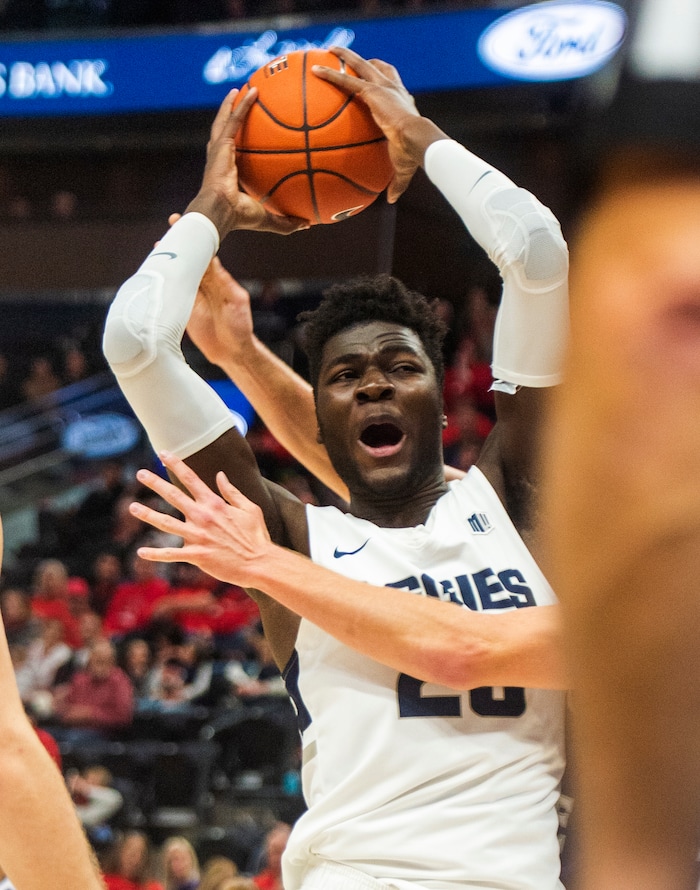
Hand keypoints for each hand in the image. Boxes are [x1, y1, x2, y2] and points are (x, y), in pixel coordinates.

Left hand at [129, 451, 273, 588]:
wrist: (260, 563)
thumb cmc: (257, 536)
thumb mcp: (250, 508)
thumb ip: (232, 492)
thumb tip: (220, 475)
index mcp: (215, 503)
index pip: (191, 478)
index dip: (176, 464)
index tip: (163, 453)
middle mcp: (203, 517)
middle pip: (173, 496)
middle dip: (155, 483)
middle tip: (140, 473)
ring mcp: (198, 536)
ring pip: (166, 523)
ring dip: (148, 514)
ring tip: (132, 507)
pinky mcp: (197, 555)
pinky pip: (171, 554)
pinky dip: (155, 554)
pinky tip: (140, 552)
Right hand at [166, 213, 253, 366]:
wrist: (232, 350)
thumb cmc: (239, 326)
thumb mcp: (235, 301)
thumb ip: (224, 282)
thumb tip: (213, 260)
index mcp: (218, 278)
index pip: (206, 253)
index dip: (199, 239)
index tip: (192, 223)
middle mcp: (204, 283)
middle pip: (190, 258)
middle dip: (182, 241)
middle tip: (173, 221)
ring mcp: (192, 294)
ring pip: (179, 271)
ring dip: (170, 258)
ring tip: (160, 243)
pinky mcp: (183, 306)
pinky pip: (173, 289)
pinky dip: (164, 279)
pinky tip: (155, 269)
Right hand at [186, 88, 309, 236]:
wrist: (222, 211)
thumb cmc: (241, 217)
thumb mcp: (269, 218)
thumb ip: (287, 220)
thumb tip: (308, 224)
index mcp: (229, 174)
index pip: (234, 156)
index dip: (238, 146)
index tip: (250, 138)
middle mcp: (221, 159)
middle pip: (226, 133)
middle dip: (231, 118)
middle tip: (240, 105)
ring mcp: (219, 149)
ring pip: (225, 120)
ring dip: (233, 104)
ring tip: (242, 90)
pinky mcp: (221, 144)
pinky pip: (234, 119)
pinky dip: (243, 104)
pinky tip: (252, 90)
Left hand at [312, 47, 440, 201]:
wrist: (417, 141)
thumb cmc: (413, 155)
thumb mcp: (402, 170)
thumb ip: (395, 183)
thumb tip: (391, 200)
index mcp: (402, 104)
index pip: (393, 87)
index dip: (385, 82)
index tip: (377, 81)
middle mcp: (393, 90)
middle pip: (377, 68)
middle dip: (364, 61)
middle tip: (351, 58)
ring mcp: (382, 88)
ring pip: (360, 65)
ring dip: (345, 56)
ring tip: (331, 50)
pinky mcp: (371, 91)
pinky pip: (346, 80)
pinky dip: (330, 73)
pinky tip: (315, 70)